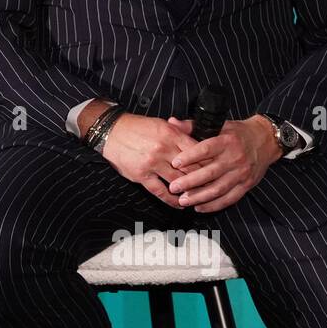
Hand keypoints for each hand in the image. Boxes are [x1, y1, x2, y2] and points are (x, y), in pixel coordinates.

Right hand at [95, 112, 212, 207]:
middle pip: (191, 168)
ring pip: (178, 181)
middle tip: (212, 188)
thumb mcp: (160, 123)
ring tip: (198, 198)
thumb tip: (195, 131)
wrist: (111, 132)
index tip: (215, 170)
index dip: (208, 162)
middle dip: (203, 179)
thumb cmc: (136, 127)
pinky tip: (179, 204)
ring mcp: (153, 163)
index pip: (197, 151)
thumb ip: (179, 130)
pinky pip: (160, 192)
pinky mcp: (142, 175)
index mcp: (171, 134)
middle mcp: (164, 149)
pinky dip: (172, 200)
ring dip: (189, 192)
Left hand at [164, 115, 280, 213]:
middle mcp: (235, 158)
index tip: (175, 163)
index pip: (206, 149)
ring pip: (218, 189)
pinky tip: (199, 207)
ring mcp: (242, 173)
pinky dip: (214, 205)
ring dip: (199, 197)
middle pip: (210, 173)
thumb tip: (172, 122)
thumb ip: (193, 126)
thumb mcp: (219, 125)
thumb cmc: (237, 133)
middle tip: (173, 187)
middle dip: (190, 182)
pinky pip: (229, 198)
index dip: (189, 157)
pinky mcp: (247, 185)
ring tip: (183, 200)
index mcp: (226, 141)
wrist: (266, 140)